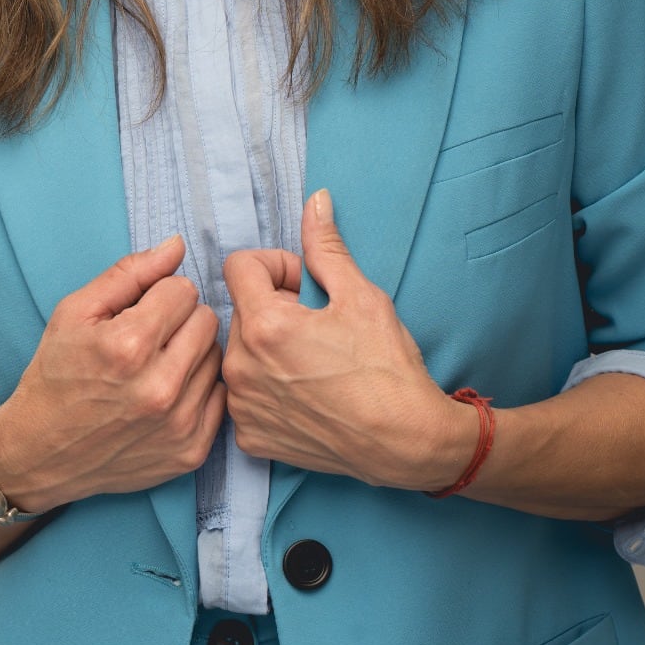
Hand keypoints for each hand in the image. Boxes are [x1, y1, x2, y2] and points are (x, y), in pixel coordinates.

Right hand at [0, 235, 225, 507]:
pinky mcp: (190, 452)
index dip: (160, 295)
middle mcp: (159, 388)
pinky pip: (221, 397)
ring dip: (192, 354)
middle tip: (150, 338)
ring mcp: (178, 425)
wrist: (40, 453)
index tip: (139, 312)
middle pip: (207, 320)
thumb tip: (177, 245)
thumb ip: (129, 272)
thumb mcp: (75, 312)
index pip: (183, 290)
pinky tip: (170, 394)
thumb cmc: (56, 375)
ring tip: (158, 366)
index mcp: (128, 346)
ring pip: (218, 357)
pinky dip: (199, 390)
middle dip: (180, 320)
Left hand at [222, 191, 471, 489]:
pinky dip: (267, 387)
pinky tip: (304, 393)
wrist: (405, 443)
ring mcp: (242, 406)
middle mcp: (241, 366)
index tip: (306, 285)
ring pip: (241, 351)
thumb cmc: (387, 369)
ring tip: (312, 360)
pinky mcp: (250, 437)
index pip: (239, 265)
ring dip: (267, 346)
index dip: (276, 266)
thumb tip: (315, 201)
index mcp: (264, 324)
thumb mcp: (361, 295)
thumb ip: (325, 246)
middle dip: (274, 306)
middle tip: (318, 325)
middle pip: (241, 309)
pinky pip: (244, 394)